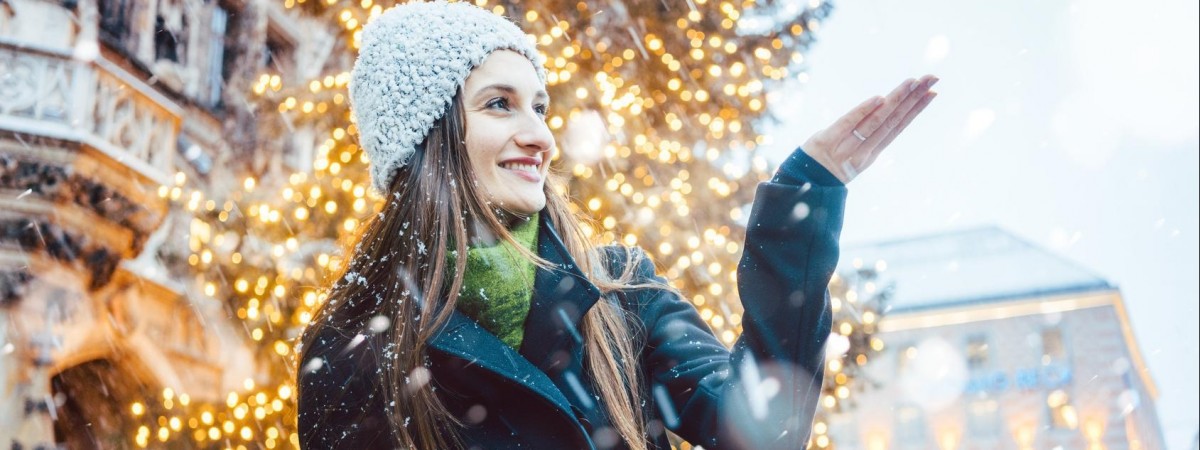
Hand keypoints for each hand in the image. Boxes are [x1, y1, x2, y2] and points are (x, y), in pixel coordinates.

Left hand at [801, 75, 938, 182]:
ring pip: (876, 121)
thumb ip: (864, 138)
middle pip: (892, 120)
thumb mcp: (848, 157)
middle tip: (932, 78)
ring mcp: (845, 147)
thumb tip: (880, 110)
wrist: (800, 188)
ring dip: (896, 100)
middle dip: (914, 98)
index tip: (932, 92)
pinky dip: (863, 111)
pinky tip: (879, 98)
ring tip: (913, 82)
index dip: (915, 110)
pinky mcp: (824, 141)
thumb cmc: (824, 171)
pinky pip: (846, 124)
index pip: (897, 127)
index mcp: (870, 154)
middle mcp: (862, 151)